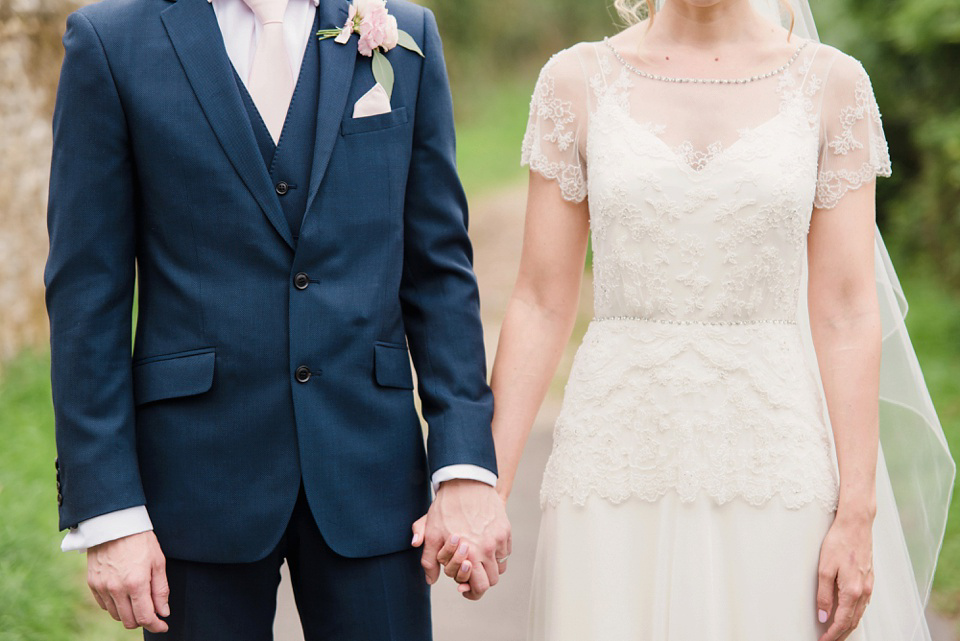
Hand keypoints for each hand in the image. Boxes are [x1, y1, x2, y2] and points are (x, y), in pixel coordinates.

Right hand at [87, 530, 169, 632]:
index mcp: (136, 583)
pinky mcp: (92, 584)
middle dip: (143, 620)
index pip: (146, 617)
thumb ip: (161, 590)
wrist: (114, 523)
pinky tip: (124, 596)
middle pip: (130, 621)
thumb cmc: (140, 540)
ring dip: (129, 614)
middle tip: (153, 613)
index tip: (163, 626)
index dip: (156, 625)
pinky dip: (115, 606)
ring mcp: (102, 587)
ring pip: (116, 615)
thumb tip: (164, 612)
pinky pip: (104, 606)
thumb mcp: (158, 562)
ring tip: (139, 602)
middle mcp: (116, 589)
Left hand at [411, 479, 510, 599]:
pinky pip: (505, 552)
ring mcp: (499, 539)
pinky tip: (484, 544)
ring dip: (489, 568)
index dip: (472, 592)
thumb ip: (429, 560)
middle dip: (481, 581)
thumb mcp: (432, 533)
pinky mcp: (506, 530)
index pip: (480, 587)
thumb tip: (431, 580)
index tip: (464, 587)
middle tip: (470, 574)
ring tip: (477, 559)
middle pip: (492, 580)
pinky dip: (497, 554)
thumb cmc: (447, 507)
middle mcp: (488, 549)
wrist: (466, 482)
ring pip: (500, 567)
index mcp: (471, 554)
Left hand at [816, 512, 873, 640]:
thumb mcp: (824, 569)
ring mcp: (869, 585)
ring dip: (848, 625)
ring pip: (859, 613)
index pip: (842, 621)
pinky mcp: (869, 579)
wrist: (856, 525)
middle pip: (853, 621)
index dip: (832, 634)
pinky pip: (863, 603)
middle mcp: (864, 591)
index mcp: (852, 590)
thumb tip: (824, 616)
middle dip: (841, 634)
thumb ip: (824, 595)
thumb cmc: (838, 542)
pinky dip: (855, 614)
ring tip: (836, 632)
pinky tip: (848, 614)